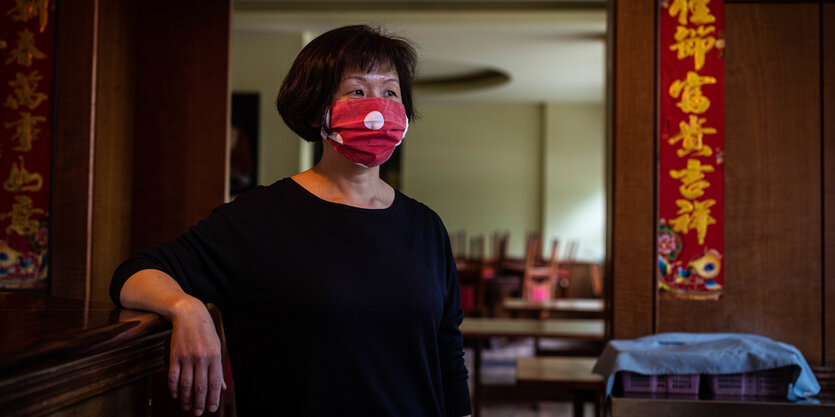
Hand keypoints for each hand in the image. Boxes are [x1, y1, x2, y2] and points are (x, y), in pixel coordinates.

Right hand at [168, 297, 226, 415]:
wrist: (189, 314)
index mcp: (214, 357)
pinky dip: (174, 388)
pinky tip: (175, 395)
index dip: (213, 398)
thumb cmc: (206, 332)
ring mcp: (187, 357)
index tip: (211, 408)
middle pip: (200, 386)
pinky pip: (173, 376)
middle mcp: (201, 358)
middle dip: (199, 403)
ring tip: (187, 408)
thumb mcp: (217, 347)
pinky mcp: (174, 355)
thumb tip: (221, 387)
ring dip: (186, 399)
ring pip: (185, 384)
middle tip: (198, 413)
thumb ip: (219, 368)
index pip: (214, 383)